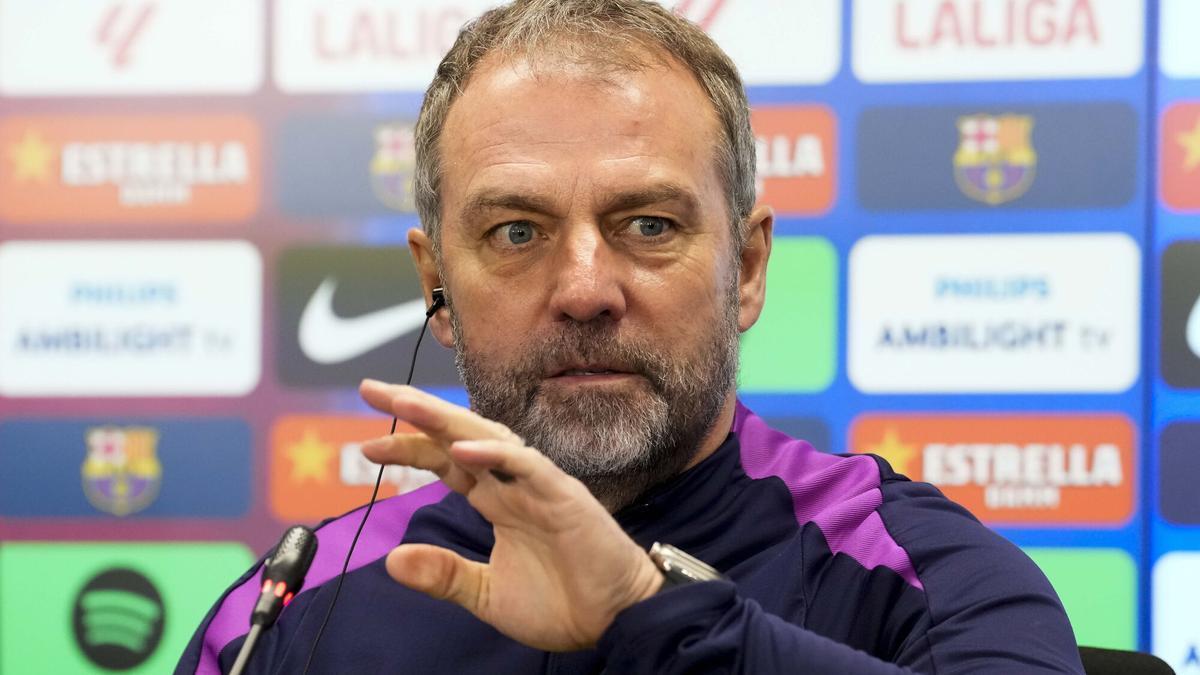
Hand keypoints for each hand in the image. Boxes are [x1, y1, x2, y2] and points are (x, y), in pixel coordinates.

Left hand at [357, 379, 663, 650]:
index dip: (409, 449)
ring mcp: (539, 484)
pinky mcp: (563, 496)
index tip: (368, 446)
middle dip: (416, 412)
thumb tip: (391, 560)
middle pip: (459, 435)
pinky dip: (496, 455)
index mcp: (498, 500)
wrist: (614, 619)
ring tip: (406, 403)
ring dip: (446, 420)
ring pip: (489, 438)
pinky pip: (528, 466)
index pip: (446, 461)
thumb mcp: (485, 594)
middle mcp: (514, 483)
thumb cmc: (560, 602)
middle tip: (373, 391)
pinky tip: (462, 450)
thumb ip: (443, 575)